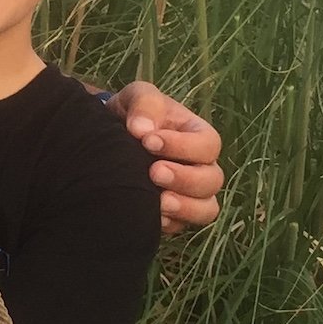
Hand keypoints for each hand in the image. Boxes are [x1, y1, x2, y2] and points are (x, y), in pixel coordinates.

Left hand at [108, 81, 222, 235]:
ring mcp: (190, 194)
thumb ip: (144, 103)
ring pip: (206, 209)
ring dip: (185, 208)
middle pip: (212, 180)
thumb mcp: (138, 97)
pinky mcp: (174, 215)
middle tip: (154, 172)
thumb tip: (142, 129)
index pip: (208, 144)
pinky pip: (181, 226)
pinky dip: (168, 223)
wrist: (110, 138)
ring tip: (160, 202)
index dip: (184, 146)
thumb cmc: (134, 114)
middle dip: (185, 179)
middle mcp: (201, 167)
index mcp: (198, 136)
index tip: (149, 141)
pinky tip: (148, 216)